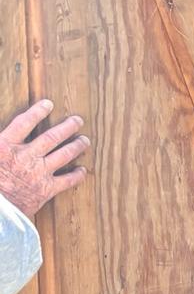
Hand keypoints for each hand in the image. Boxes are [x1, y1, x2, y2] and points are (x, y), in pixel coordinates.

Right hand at [0, 99, 89, 217]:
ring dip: (77, 146)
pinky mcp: (46, 189)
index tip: (49, 104)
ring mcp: (38, 173)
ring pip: (64, 155)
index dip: (37, 112)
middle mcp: (25, 156)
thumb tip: (1, 135)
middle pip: (51, 137)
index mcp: (5, 146)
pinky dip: (77, 175)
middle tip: (78, 120)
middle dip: (67, 127)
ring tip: (85, 140)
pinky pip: (67, 180)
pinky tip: (83, 170)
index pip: (24, 123)